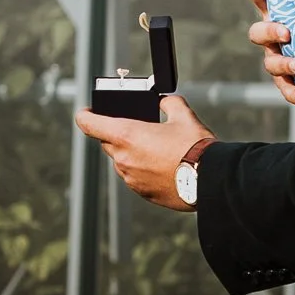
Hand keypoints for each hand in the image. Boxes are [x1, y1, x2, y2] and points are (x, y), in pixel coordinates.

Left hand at [74, 97, 214, 211]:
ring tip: (156, 148)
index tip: (86, 112)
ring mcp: (131, 178)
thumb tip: (165, 102)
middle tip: (136, 127)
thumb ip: (169, 103)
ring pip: (122, 161)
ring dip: (131, 153)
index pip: (90, 124)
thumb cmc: (195, 147)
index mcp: (127, 135)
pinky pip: (134, 176)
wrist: (209, 179)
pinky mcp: (142, 192)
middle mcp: (123, 158)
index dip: (85, 115)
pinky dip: (142, 169)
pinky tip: (162, 164)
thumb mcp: (184, 115)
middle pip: (107, 142)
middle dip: (117, 133)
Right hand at [246, 0, 294, 107]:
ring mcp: (280, 55)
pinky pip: (285, 88)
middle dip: (270, 31)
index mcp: (278, 9)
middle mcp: (274, 31)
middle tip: (287, 31)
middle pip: (258, 32)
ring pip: (270, 62)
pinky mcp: (291, 78)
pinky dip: (294, 93)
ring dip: (283, 64)